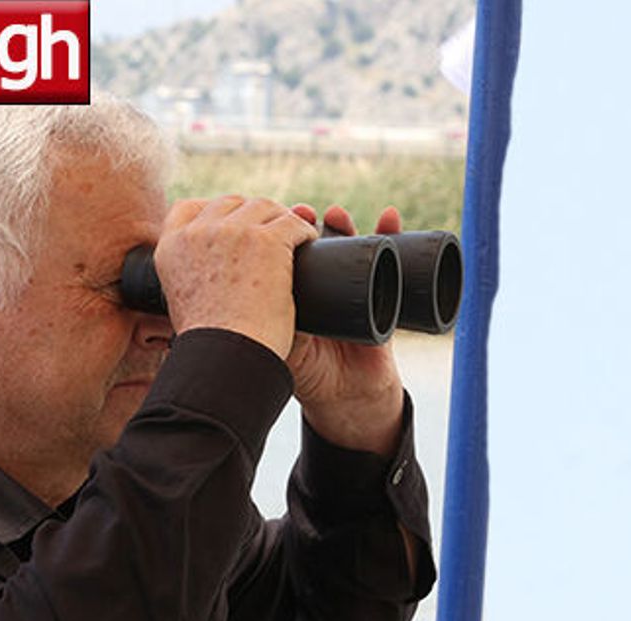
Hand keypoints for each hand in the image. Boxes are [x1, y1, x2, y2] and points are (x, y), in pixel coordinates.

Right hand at [155, 196, 317, 358]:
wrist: (225, 356)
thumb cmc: (211, 344)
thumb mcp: (183, 304)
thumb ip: (190, 279)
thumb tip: (209, 278)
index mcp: (171, 247)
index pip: (189, 208)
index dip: (216, 213)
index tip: (235, 227)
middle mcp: (198, 232)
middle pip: (232, 204)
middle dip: (254, 215)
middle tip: (273, 236)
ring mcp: (233, 233)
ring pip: (265, 207)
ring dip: (281, 220)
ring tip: (294, 239)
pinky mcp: (267, 241)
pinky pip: (293, 223)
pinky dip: (305, 232)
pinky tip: (310, 244)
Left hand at [285, 204, 406, 455]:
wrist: (349, 397)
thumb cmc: (308, 375)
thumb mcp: (279, 347)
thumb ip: (263, 325)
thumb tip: (240, 300)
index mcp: (289, 291)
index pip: (281, 250)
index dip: (276, 231)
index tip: (266, 219)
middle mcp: (319, 283)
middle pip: (313, 240)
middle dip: (307, 222)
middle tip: (304, 213)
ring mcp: (351, 286)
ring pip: (347, 244)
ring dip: (344, 224)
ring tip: (338, 215)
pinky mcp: (383, 293)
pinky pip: (389, 259)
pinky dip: (390, 235)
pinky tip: (389, 217)